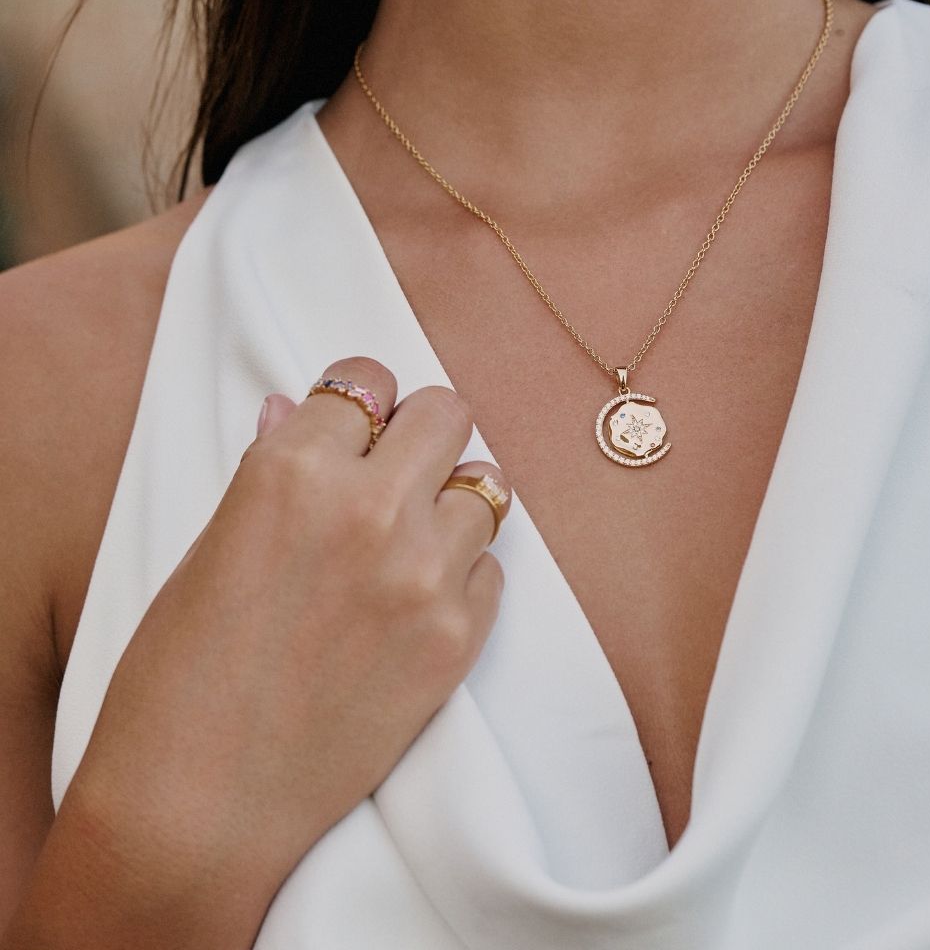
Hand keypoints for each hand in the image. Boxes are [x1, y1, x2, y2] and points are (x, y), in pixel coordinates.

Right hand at [62, 356, 509, 919]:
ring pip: (487, 486)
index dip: (364, 403)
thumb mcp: (212, 547)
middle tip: (399, 471)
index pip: (368, 380)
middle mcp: (368, 507)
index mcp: (291, 471)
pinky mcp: (458, 637)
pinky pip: (493, 568)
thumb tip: (300, 410)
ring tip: (410, 543)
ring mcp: (423, 573)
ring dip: (451, 504)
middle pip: (448, 412)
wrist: (202, 804)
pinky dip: (464, 574)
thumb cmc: (181, 675)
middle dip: (423, 433)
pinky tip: (418, 605)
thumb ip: (272, 468)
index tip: (361, 425)